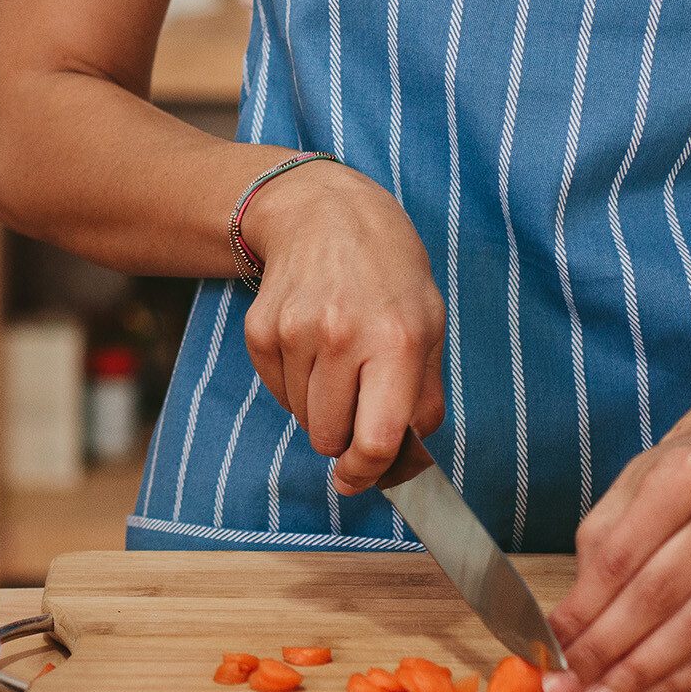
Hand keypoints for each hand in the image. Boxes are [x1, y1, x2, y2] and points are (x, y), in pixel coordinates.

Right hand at [238, 160, 445, 492]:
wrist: (324, 213)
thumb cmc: (388, 271)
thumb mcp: (430, 324)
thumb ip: (424, 396)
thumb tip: (407, 456)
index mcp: (396, 340)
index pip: (376, 439)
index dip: (368, 472)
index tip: (361, 478)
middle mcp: (342, 337)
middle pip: (330, 437)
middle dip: (345, 437)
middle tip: (359, 403)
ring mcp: (295, 333)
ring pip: (302, 419)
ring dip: (321, 409)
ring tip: (339, 362)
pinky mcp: (260, 332)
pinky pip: (278, 392)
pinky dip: (296, 385)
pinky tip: (312, 345)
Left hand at [543, 425, 690, 691]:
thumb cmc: (673, 481)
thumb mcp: (627, 492)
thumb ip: (598, 553)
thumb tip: (567, 627)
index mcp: (685, 475)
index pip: (623, 556)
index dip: (584, 609)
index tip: (552, 645)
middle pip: (659, 595)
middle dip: (606, 649)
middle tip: (567, 685)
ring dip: (641, 674)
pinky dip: (676, 680)